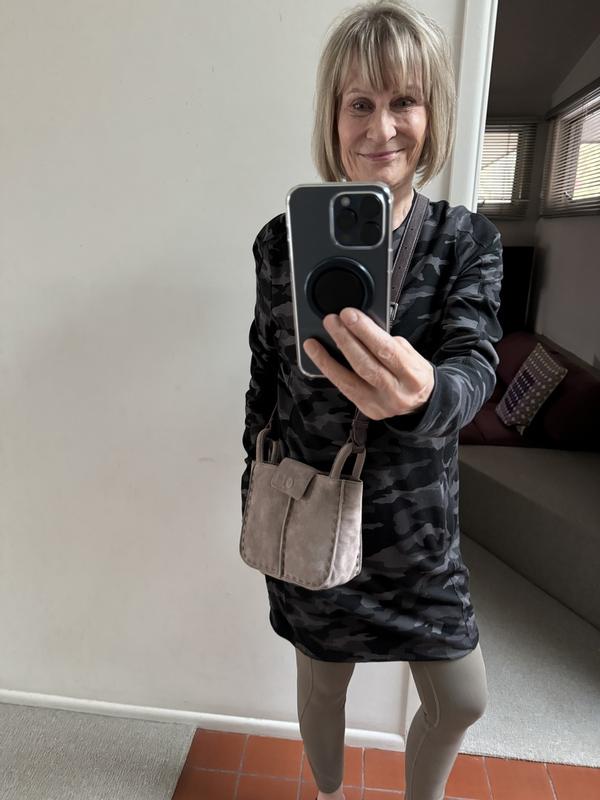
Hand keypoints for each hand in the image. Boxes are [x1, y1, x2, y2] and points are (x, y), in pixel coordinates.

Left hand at [302, 307, 434, 421]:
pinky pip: (345, 389)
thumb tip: (360, 327)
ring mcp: (381, 405)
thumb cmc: (413, 372)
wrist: (421, 404)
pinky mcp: (368, 410)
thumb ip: (388, 343)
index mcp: (413, 375)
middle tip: (331, 321)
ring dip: (328, 359)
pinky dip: (330, 372)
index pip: (386, 350)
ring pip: (349, 381)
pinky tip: (318, 358)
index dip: (365, 331)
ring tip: (313, 343)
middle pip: (365, 365)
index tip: (349, 314)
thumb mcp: (410, 354)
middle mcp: (397, 392)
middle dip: (345, 340)